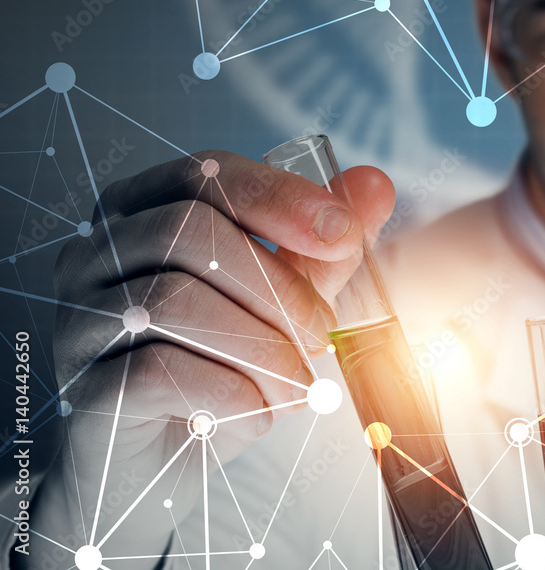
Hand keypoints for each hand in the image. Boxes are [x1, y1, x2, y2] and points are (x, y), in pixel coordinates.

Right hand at [32, 151, 392, 568]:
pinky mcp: (85, 389)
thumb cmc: (220, 365)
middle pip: (188, 230)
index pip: (204, 173)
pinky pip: (161, 371)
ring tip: (293, 381)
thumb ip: (322, 246)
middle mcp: (95, 255)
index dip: (280, 196)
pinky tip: (252, 409)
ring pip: (175, 300)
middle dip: (278, 284)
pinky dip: (231, 393)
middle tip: (320, 334)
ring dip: (262, 347)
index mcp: (141, 213)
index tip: (343, 233)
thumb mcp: (281, 301)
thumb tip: (374, 183)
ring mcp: (79, 321)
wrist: (163, 461)